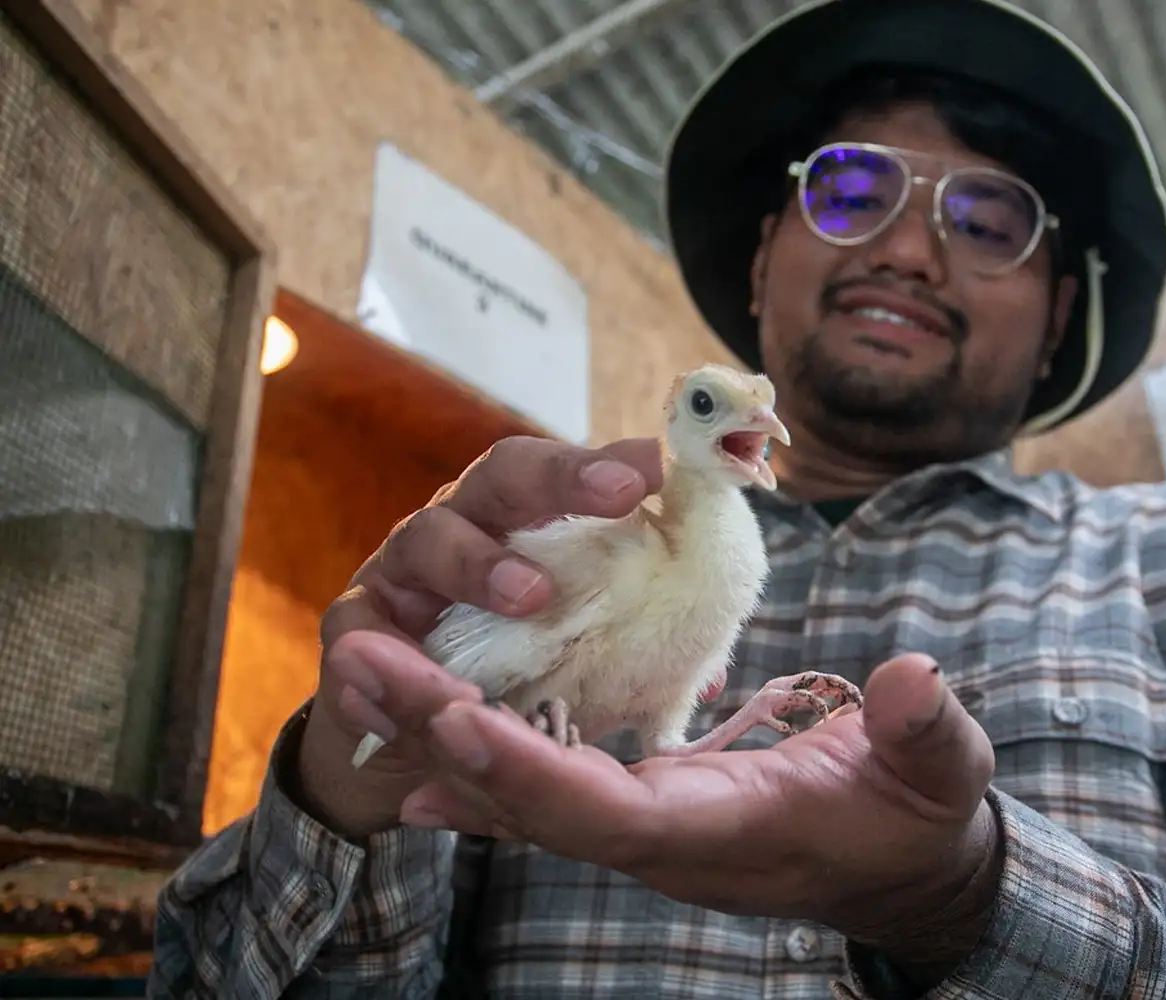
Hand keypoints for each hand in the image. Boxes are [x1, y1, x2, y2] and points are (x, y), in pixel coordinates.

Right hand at [293, 435, 664, 838]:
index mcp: (522, 527)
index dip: (610, 464)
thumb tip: (714, 681)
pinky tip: (420, 676)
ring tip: (531, 595)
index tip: (659, 465)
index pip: (567, 475)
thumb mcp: (577, 659)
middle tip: (616, 495)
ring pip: (428, 538)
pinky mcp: (356, 634)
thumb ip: (636, 652)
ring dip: (480, 561)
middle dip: (560, 479)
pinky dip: (384, 651)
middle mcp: (462, 529)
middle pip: (501, 479)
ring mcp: (402, 575)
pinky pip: (360, 633)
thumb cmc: (509, 680)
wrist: (411, 747)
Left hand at [348, 647, 1003, 973]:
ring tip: (362, 671)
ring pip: (523, 793)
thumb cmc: (919, 816)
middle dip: (443, 736)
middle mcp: (665, 843)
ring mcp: (647, 830)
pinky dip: (478, 760)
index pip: (611, 816)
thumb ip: (925, 731)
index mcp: (726, 835)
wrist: (904, 869)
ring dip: (438, 736)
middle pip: (533, 803)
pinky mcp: (644, 808)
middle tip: (361, 659)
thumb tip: (912, 682)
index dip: (529, 774)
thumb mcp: (942, 771)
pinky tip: (421, 732)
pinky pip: (544, 789)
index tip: (454, 720)